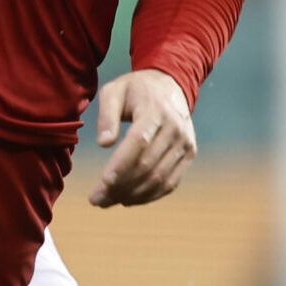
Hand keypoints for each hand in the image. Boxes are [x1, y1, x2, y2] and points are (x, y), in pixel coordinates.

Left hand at [89, 69, 195, 206]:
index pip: (139, 141)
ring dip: (132, 195)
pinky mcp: (189, 153)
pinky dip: (149, 196)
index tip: (103, 182)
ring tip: (108, 201)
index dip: (121, 164)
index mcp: (156, 110)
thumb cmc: (136, 90)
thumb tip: (104, 143)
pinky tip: (128, 199)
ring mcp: (185, 142)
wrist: (170, 84)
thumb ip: (107, 115)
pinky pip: (171, 182)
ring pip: (159, 178)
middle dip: (120, 186)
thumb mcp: (114, 91)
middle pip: (148, 164)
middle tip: (96, 199)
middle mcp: (175, 128)